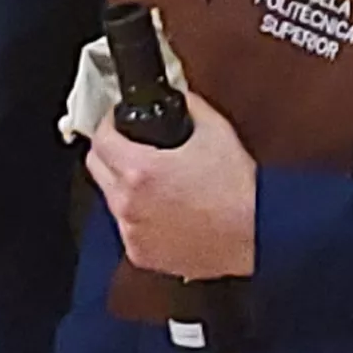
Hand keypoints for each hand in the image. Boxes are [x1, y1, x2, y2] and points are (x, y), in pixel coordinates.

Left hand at [87, 91, 255, 278]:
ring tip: (153, 181)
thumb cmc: (239, 191)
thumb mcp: (215, 131)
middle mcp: (129, 204)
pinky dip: (138, 216)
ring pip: (111, 199)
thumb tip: (180, 98)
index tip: (117, 121)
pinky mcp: (142, 254)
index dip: (108, 123)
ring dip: (122, 185)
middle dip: (109, 151)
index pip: (100, 138)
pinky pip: (128, 228)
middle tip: (129, 145)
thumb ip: (190, 105)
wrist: (256, 233)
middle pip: (95, 167)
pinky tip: (163, 209)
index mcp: (139, 171)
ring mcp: (133, 232)